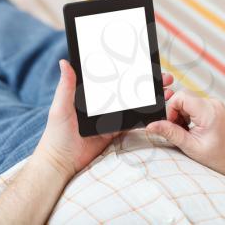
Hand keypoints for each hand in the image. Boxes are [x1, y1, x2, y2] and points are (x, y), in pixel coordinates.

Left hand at [34, 60, 173, 179]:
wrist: (62, 162)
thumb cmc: (57, 133)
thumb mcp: (61, 107)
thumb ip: (66, 87)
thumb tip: (65, 62)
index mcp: (92, 94)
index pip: (114, 77)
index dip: (130, 69)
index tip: (146, 63)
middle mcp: (104, 103)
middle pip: (129, 89)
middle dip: (147, 82)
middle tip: (165, 77)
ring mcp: (111, 117)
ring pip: (135, 104)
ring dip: (151, 97)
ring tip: (167, 92)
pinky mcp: (116, 131)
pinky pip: (133, 122)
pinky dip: (146, 116)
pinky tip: (159, 109)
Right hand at [146, 89, 224, 178]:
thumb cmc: (218, 157)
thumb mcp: (191, 146)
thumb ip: (170, 133)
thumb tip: (151, 126)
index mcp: (209, 112)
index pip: (181, 96)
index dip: (171, 109)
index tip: (172, 125)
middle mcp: (213, 104)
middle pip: (183, 98)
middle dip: (175, 113)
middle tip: (179, 131)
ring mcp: (215, 104)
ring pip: (188, 101)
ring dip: (181, 115)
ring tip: (187, 133)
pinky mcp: (214, 107)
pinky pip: (194, 105)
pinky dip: (188, 116)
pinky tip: (192, 130)